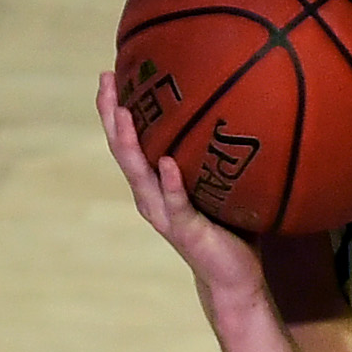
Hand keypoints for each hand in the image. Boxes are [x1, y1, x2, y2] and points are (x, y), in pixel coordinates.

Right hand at [96, 73, 267, 308]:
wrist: (235, 278)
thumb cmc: (230, 229)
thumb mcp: (222, 184)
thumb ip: (219, 155)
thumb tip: (243, 111)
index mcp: (156, 184)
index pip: (130, 141)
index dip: (117, 109)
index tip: (113, 73)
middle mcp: (151, 196)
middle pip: (123, 150)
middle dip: (112, 114)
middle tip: (107, 79)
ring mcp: (165, 214)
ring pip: (138, 174)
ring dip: (130, 143)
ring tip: (125, 112)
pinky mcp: (185, 230)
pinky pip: (175, 203)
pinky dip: (170, 183)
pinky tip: (166, 162)